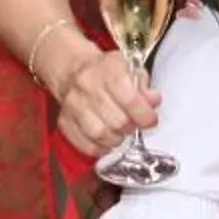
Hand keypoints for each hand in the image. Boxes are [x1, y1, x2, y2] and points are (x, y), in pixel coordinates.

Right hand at [51, 41, 159, 159]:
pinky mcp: (64, 121)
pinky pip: (83, 143)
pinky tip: (106, 141)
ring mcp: (73, 105)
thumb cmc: (108, 72)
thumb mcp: (131, 69)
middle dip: (130, 127)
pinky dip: (99, 148)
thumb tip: (153, 101)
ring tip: (120, 133)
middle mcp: (88, 86)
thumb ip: (144, 86)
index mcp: (108, 70)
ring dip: (116, 139)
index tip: (150, 120)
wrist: (74, 70)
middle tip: (134, 124)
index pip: (129, 98)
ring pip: (99, 134)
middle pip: (116, 120)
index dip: (144, 114)